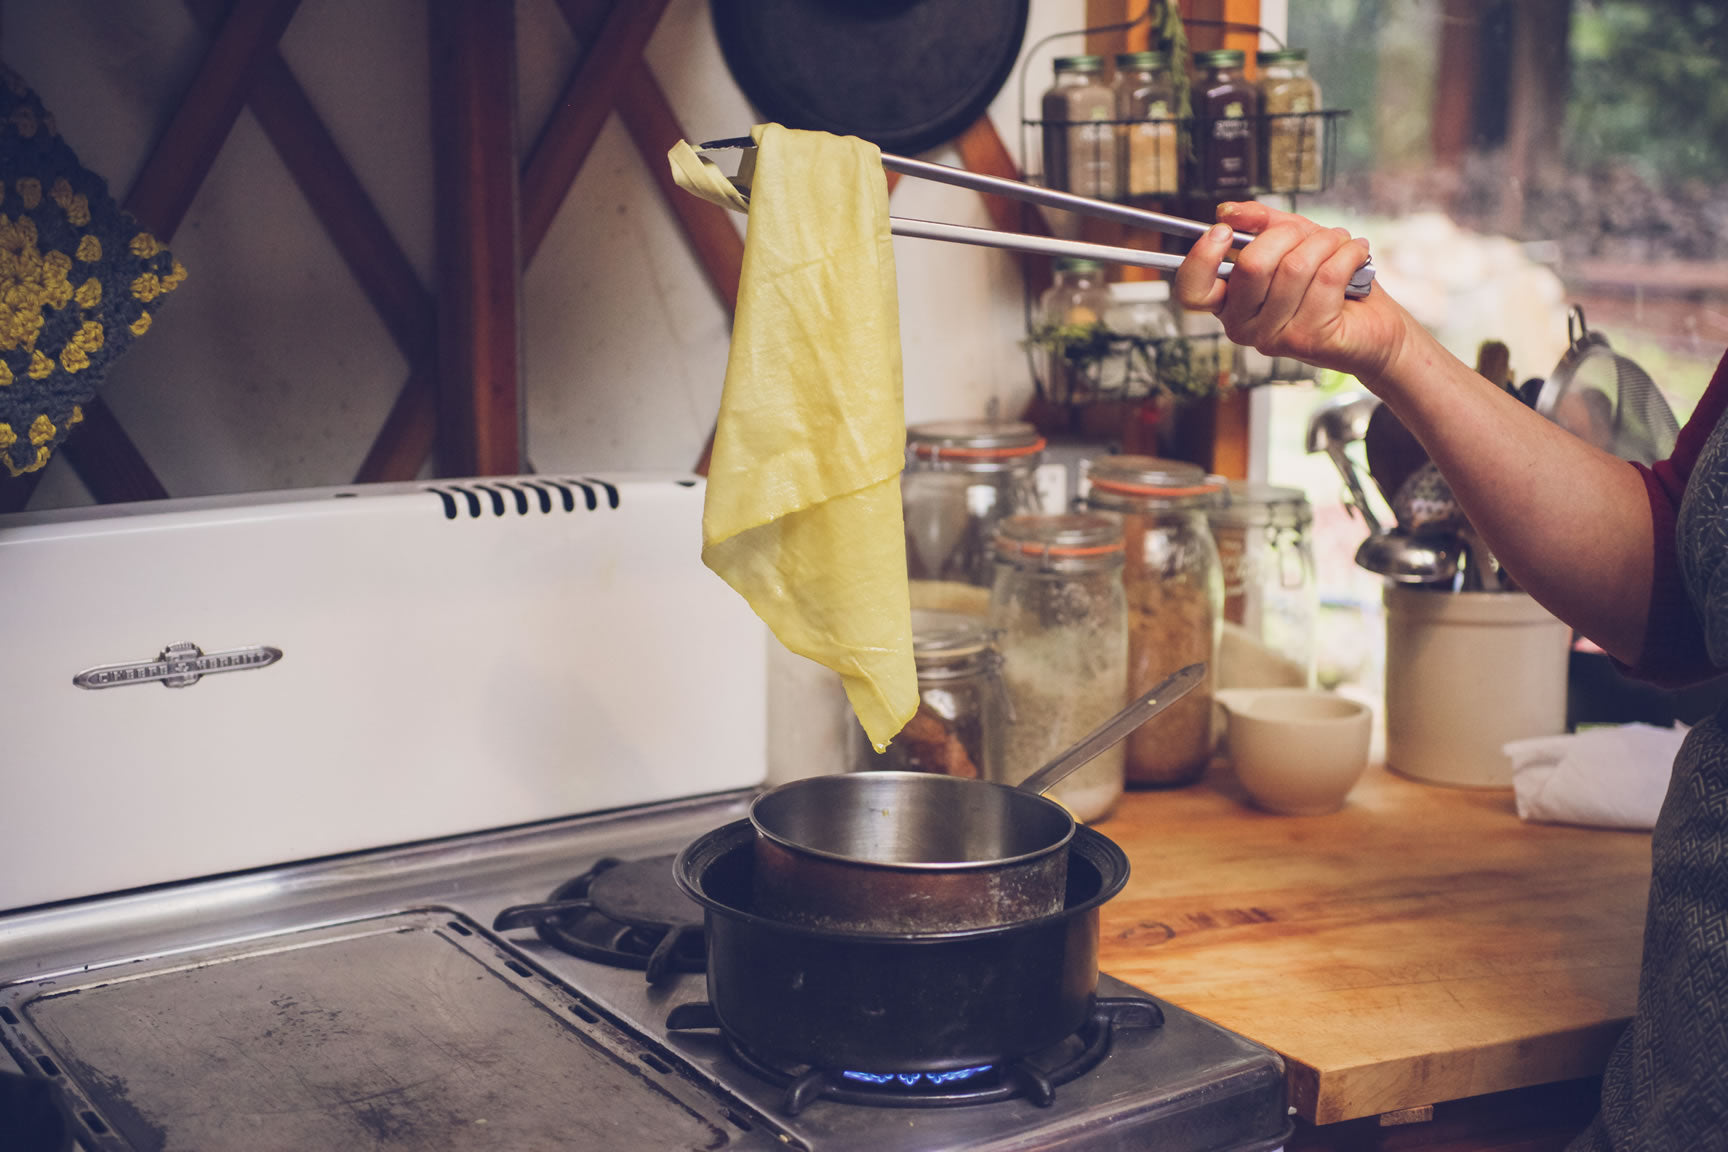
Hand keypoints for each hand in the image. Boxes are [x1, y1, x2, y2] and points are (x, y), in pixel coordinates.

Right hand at [1173, 202, 1409, 387]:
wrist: (1374, 325)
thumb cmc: (1331, 284)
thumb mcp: (1291, 242)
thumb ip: (1258, 224)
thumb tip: (1227, 211)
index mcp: (1229, 303)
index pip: (1193, 290)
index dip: (1202, 257)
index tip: (1224, 231)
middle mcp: (1243, 326)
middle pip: (1251, 264)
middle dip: (1290, 234)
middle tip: (1312, 234)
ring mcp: (1274, 337)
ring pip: (1295, 267)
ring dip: (1327, 242)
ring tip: (1340, 244)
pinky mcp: (1309, 339)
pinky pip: (1327, 277)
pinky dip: (1348, 254)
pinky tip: (1356, 253)